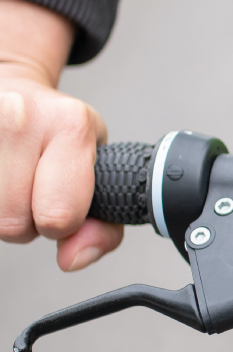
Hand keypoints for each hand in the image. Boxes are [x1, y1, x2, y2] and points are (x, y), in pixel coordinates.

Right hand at [0, 0, 122, 269]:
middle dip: (25, 221)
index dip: (61, 224)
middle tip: (31, 189)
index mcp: (70, 126)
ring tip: (12, 181)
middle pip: (11, 224)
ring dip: (0, 212)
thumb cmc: (61, 139)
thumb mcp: (101, 176)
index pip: (58, 218)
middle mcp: (19, 116)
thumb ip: (102, 228)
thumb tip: (72, 260)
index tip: (61, 202)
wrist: (16, 91)